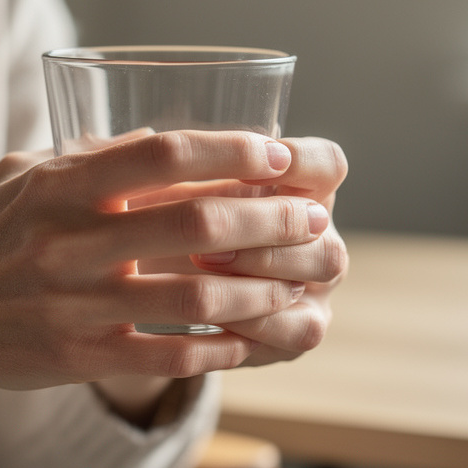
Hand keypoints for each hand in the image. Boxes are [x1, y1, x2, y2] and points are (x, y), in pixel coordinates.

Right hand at [0, 130, 329, 392]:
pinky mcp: (79, 358)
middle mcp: (69, 243)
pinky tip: (252, 337)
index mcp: (58, 185)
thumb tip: (167, 138)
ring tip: (298, 280)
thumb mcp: (21, 175)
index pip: (162, 155)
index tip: (276, 154)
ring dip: (262, 289)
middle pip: (197, 225)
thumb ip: (89, 158)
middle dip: (270, 220)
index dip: (230, 151)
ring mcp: (76, 305)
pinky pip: (171, 355)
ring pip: (197, 297)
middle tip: (311, 217)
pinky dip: (222, 348)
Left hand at [125, 137, 348, 367]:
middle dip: (268, 221)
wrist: (164, 301)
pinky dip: (257, 318)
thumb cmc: (167, 232)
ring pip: (324, 264)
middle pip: (321, 217)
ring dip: (261, 263)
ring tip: (200, 264)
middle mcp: (319, 233)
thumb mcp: (167, 195)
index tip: (260, 161)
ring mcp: (318, 282)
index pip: (325, 163)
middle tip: (205, 233)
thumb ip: (166, 171)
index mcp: (296, 188)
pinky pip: (299, 326)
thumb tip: (141, 139)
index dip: (300, 159)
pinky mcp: (302, 328)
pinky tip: (209, 313)